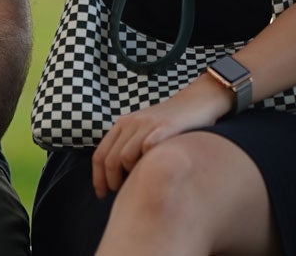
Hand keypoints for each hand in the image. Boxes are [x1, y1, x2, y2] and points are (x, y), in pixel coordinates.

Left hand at [89, 79, 230, 199]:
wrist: (198, 101)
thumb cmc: (172, 122)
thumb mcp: (144, 129)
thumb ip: (129, 145)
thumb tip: (116, 178)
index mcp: (123, 123)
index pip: (100, 154)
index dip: (98, 178)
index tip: (102, 194)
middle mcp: (132, 122)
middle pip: (110, 160)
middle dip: (111, 182)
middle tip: (120, 194)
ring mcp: (149, 124)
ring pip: (125, 157)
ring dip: (129, 176)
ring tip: (138, 184)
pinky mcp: (165, 127)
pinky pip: (147, 149)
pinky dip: (147, 163)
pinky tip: (154, 171)